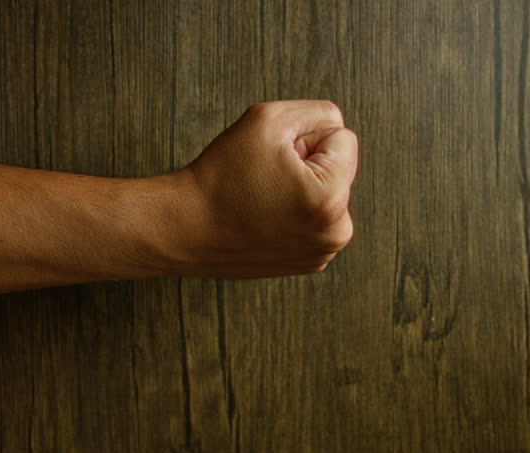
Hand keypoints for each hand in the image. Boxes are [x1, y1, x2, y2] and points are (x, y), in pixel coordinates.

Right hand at [172, 100, 357, 277]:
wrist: (185, 228)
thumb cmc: (221, 175)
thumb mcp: (268, 120)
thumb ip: (318, 113)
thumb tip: (337, 130)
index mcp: (331, 198)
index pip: (343, 138)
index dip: (305, 139)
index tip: (274, 159)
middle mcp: (335, 232)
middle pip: (339, 168)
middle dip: (308, 165)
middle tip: (264, 179)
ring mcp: (322, 252)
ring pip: (328, 194)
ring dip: (303, 188)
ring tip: (262, 198)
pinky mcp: (308, 262)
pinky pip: (315, 219)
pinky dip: (295, 213)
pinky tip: (263, 217)